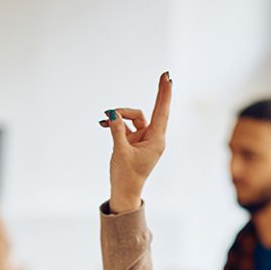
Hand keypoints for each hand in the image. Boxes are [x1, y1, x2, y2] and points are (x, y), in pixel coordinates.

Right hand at [100, 71, 172, 212]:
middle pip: (150, 112)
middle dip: (147, 100)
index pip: (162, 112)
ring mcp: (143, 139)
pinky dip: (115, 125)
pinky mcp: (134, 142)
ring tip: (104, 122)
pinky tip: (103, 125)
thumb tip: (112, 114)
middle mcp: (153, 138)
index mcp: (156, 141)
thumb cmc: (126, 175)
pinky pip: (126, 126)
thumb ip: (116, 130)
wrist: (124, 192)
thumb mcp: (120, 151)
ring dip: (120, 117)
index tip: (168, 78)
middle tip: (161, 78)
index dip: (164, 94)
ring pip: (133, 118)